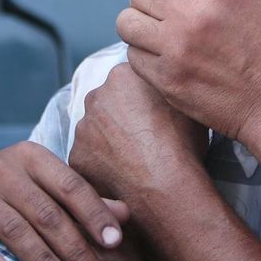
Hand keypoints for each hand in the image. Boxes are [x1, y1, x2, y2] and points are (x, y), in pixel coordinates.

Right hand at [0, 141, 128, 260]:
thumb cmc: (14, 190)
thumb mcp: (46, 186)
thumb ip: (83, 201)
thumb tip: (125, 215)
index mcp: (33, 157)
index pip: (71, 186)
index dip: (94, 214)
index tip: (114, 243)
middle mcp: (4, 169)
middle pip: (47, 214)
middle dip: (75, 249)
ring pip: (16, 231)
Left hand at [69, 63, 207, 200]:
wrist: (165, 183)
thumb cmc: (181, 142)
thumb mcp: (184, 102)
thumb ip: (166, 88)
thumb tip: (167, 89)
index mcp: (121, 76)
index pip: (127, 82)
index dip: (141, 100)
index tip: (152, 116)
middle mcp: (95, 97)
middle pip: (107, 105)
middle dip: (120, 119)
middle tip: (143, 139)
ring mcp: (82, 128)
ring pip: (95, 132)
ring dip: (109, 143)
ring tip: (134, 161)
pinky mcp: (76, 158)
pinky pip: (89, 160)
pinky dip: (102, 167)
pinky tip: (122, 176)